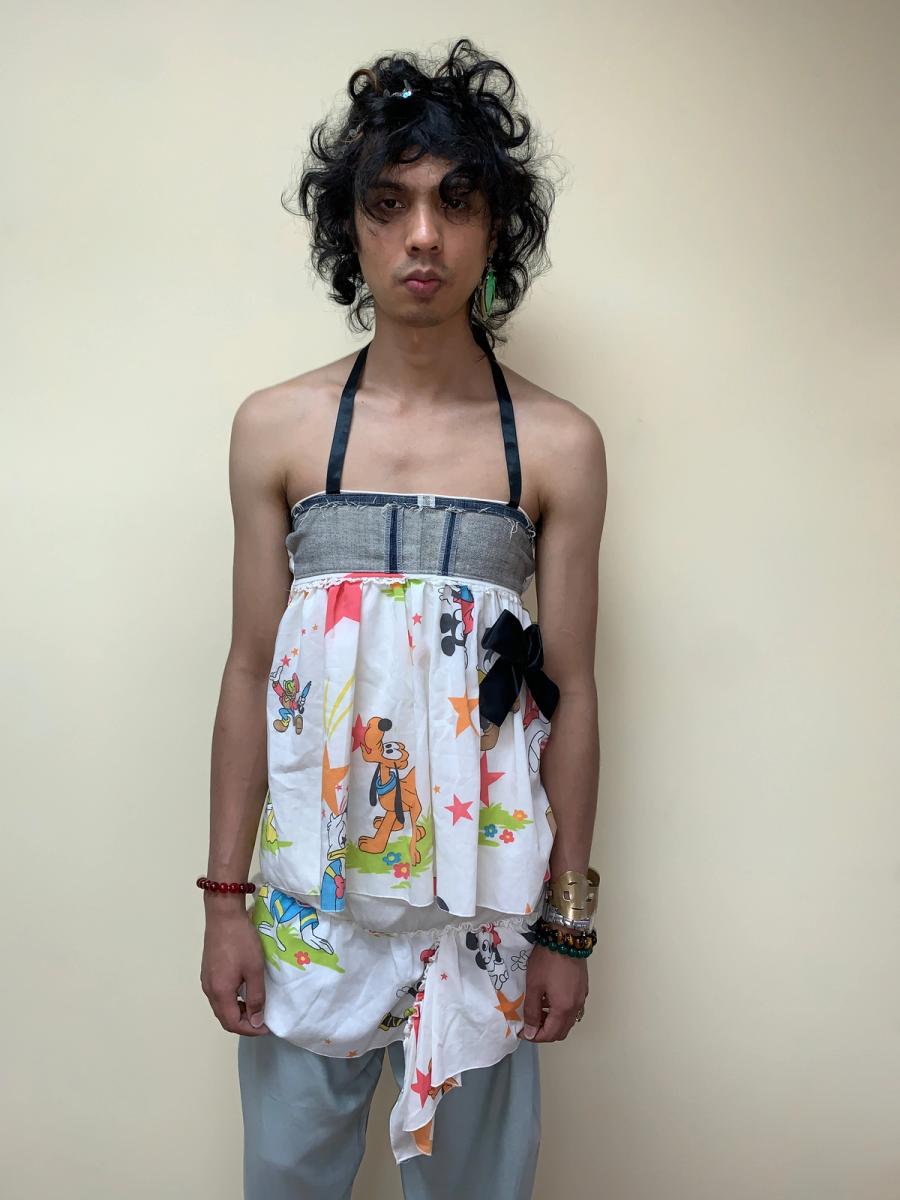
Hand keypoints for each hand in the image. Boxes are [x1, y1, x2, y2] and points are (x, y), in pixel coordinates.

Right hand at [201, 907, 270, 1035]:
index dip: (250, 1030)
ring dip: (238, 1012)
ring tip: (256, 1006)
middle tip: (263, 1019)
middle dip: (244, 1023)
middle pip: (224, 1018)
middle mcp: (209, 990)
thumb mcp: (254, 970)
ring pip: (221, 1007)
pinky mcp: (208, 971)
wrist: (224, 915)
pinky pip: (218, 995)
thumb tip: (255, 1021)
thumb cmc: (241, 941)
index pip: (232, 1024)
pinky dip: (232, 1001)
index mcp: (220, 992)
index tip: (267, 1027)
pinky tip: (244, 992)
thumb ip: (256, 997)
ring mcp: (206, 980)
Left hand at [518, 944, 588, 1041]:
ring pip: (568, 1021)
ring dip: (553, 1023)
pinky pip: (573, 1009)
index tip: (523, 1031)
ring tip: (538, 1011)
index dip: (535, 1037)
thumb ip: (531, 1011)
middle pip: (561, 1031)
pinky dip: (561, 1012)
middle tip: (530, 1024)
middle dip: (545, 1032)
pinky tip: (549, 1000)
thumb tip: (530, 1032)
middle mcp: (576, 1006)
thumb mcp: (533, 985)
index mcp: (564, 1008)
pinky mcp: (583, 988)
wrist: (565, 938)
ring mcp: (581, 997)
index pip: (550, 1034)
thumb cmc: (547, 960)